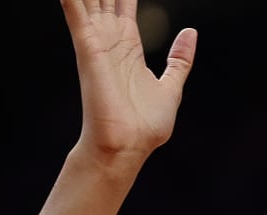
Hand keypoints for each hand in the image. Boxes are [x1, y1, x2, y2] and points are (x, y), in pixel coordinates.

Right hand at [60, 0, 196, 164]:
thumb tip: (190, 32)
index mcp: (128, 45)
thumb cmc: (146, 125)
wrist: (127, 148)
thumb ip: (180, 60)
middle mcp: (110, 38)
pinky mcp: (87, 47)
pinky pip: (75, 11)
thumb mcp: (172, 87)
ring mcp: (97, 41)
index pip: (125, 1)